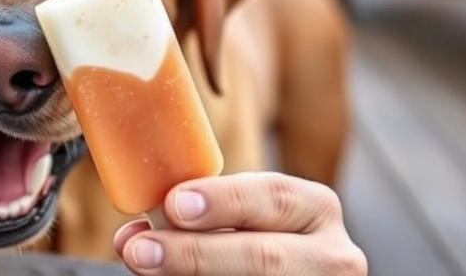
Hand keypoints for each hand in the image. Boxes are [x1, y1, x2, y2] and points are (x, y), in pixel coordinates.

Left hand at [113, 172, 365, 275]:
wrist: (291, 272)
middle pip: (264, 256)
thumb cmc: (254, 243)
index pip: (274, 196)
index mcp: (315, 209)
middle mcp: (332, 256)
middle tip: (141, 250)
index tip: (174, 204)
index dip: (223, 200)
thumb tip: (133, 236)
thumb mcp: (244, 220)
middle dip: (195, 253)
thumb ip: (199, 217)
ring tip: (146, 268)